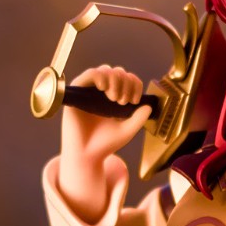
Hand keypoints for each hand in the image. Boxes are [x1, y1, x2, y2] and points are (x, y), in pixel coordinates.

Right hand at [57, 65, 151, 221]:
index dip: (135, 84)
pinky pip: (89, 74)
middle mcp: (101, 92)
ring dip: (115, 80)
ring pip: (105, 70)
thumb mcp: (127, 130)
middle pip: (117, 72)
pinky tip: (103, 88)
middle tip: (123, 102)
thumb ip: (139, 118)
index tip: (135, 100)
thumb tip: (149, 105)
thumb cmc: (105, 143)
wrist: (88, 155)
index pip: (127, 79)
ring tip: (115, 99)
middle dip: (125, 83)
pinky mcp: (77, 93)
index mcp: (114, 98)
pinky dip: (99, 76)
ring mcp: (89, 91)